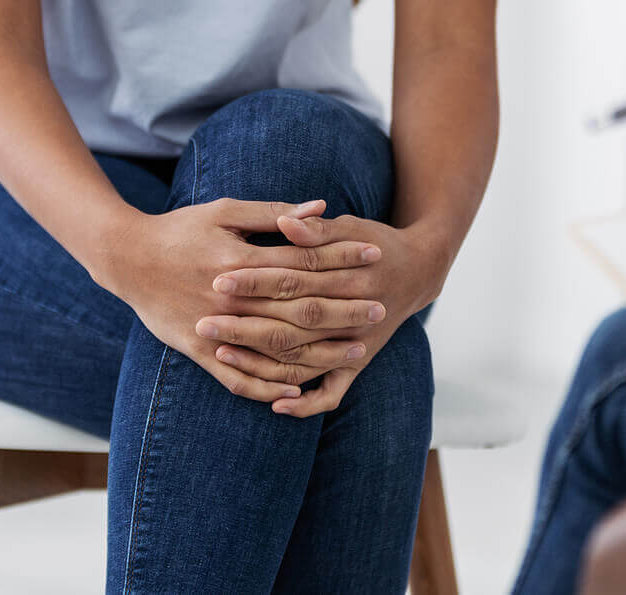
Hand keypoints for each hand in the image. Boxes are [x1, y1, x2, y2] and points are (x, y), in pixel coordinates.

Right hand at [97, 198, 386, 402]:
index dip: (342, 258)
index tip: (375, 255)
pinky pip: (237, 378)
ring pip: (277, 348)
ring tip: (357, 352)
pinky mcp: (198, 351)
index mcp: (242, 261)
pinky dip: (268, 386)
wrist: (125, 258)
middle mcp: (233, 299)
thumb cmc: (179, 228)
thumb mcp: (224, 210)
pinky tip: (298, 390)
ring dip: (320, 352)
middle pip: (299, 309)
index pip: (304, 262)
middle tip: (381, 309)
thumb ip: (272, 213)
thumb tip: (320, 208)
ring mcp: (215, 329)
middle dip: (343, 309)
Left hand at [196, 214, 445, 417]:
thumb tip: (286, 221)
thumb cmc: (375, 241)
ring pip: (304, 360)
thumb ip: (317, 229)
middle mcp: (354, 314)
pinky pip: (332, 393)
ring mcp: (356, 344)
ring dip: (262, 362)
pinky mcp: (358, 363)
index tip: (219, 278)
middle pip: (292, 323)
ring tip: (221, 353)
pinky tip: (276, 404)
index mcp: (350, 276)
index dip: (255, 280)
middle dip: (246, 323)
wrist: (419, 270)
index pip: (293, 280)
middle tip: (205, 320)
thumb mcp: (351, 226)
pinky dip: (307, 403)